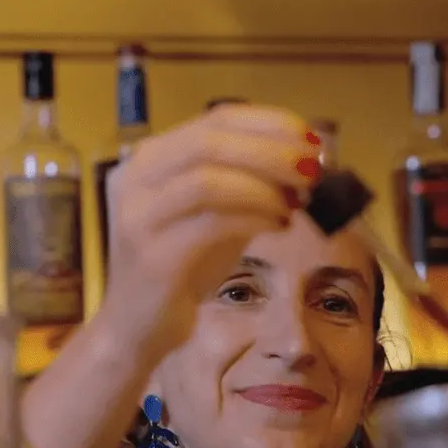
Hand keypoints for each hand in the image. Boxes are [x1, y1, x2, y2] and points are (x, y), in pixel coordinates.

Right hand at [102, 104, 321, 357]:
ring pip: (207, 180)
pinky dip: (253, 217)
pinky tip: (279, 224)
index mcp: (150, 159)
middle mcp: (135, 179)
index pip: (215, 119)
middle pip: (210, 142)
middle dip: (271, 151)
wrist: (139, 328)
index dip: (269, 123)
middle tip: (312, 168)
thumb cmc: (181, 269)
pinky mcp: (151, 256)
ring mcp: (139, 217)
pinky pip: (210, 224)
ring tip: (297, 200)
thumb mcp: (216, 215)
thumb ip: (247, 185)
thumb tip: (305, 163)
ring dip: (264, 185)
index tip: (311, 139)